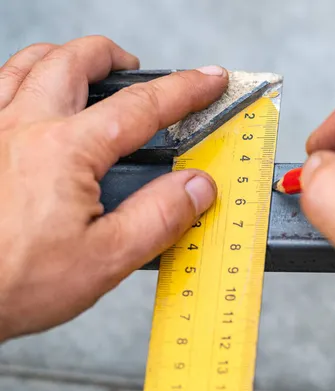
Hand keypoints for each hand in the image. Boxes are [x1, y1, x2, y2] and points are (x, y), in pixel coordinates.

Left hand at [0, 36, 227, 340]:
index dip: (185, 90)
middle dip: (115, 57)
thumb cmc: (13, 282)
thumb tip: (198, 186)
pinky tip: (34, 95)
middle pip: (75, 61)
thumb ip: (160, 216)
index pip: (141, 107)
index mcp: (64, 151)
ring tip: (90, 72)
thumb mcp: (106, 259)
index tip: (209, 80)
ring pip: (29, 63)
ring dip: (67, 58)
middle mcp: (22, 128)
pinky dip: (23, 76)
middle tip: (137, 70)